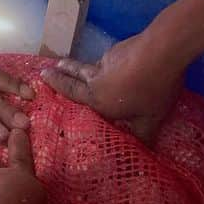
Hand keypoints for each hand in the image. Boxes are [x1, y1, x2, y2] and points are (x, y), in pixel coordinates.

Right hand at [41, 32, 184, 141]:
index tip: (42, 77)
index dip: (56, 84)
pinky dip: (106, 64)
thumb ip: (142, 135)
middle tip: (49, 68)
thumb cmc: (152, 91)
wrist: (160, 52)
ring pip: (89, 67)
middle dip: (60, 71)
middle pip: (73, 74)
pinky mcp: (117, 51)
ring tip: (74, 67)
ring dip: (80, 67)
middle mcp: (96, 80)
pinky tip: (117, 66)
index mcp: (97, 99)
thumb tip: (143, 152)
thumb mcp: (150, 120)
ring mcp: (106, 62)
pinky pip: (107, 61)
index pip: (70, 91)